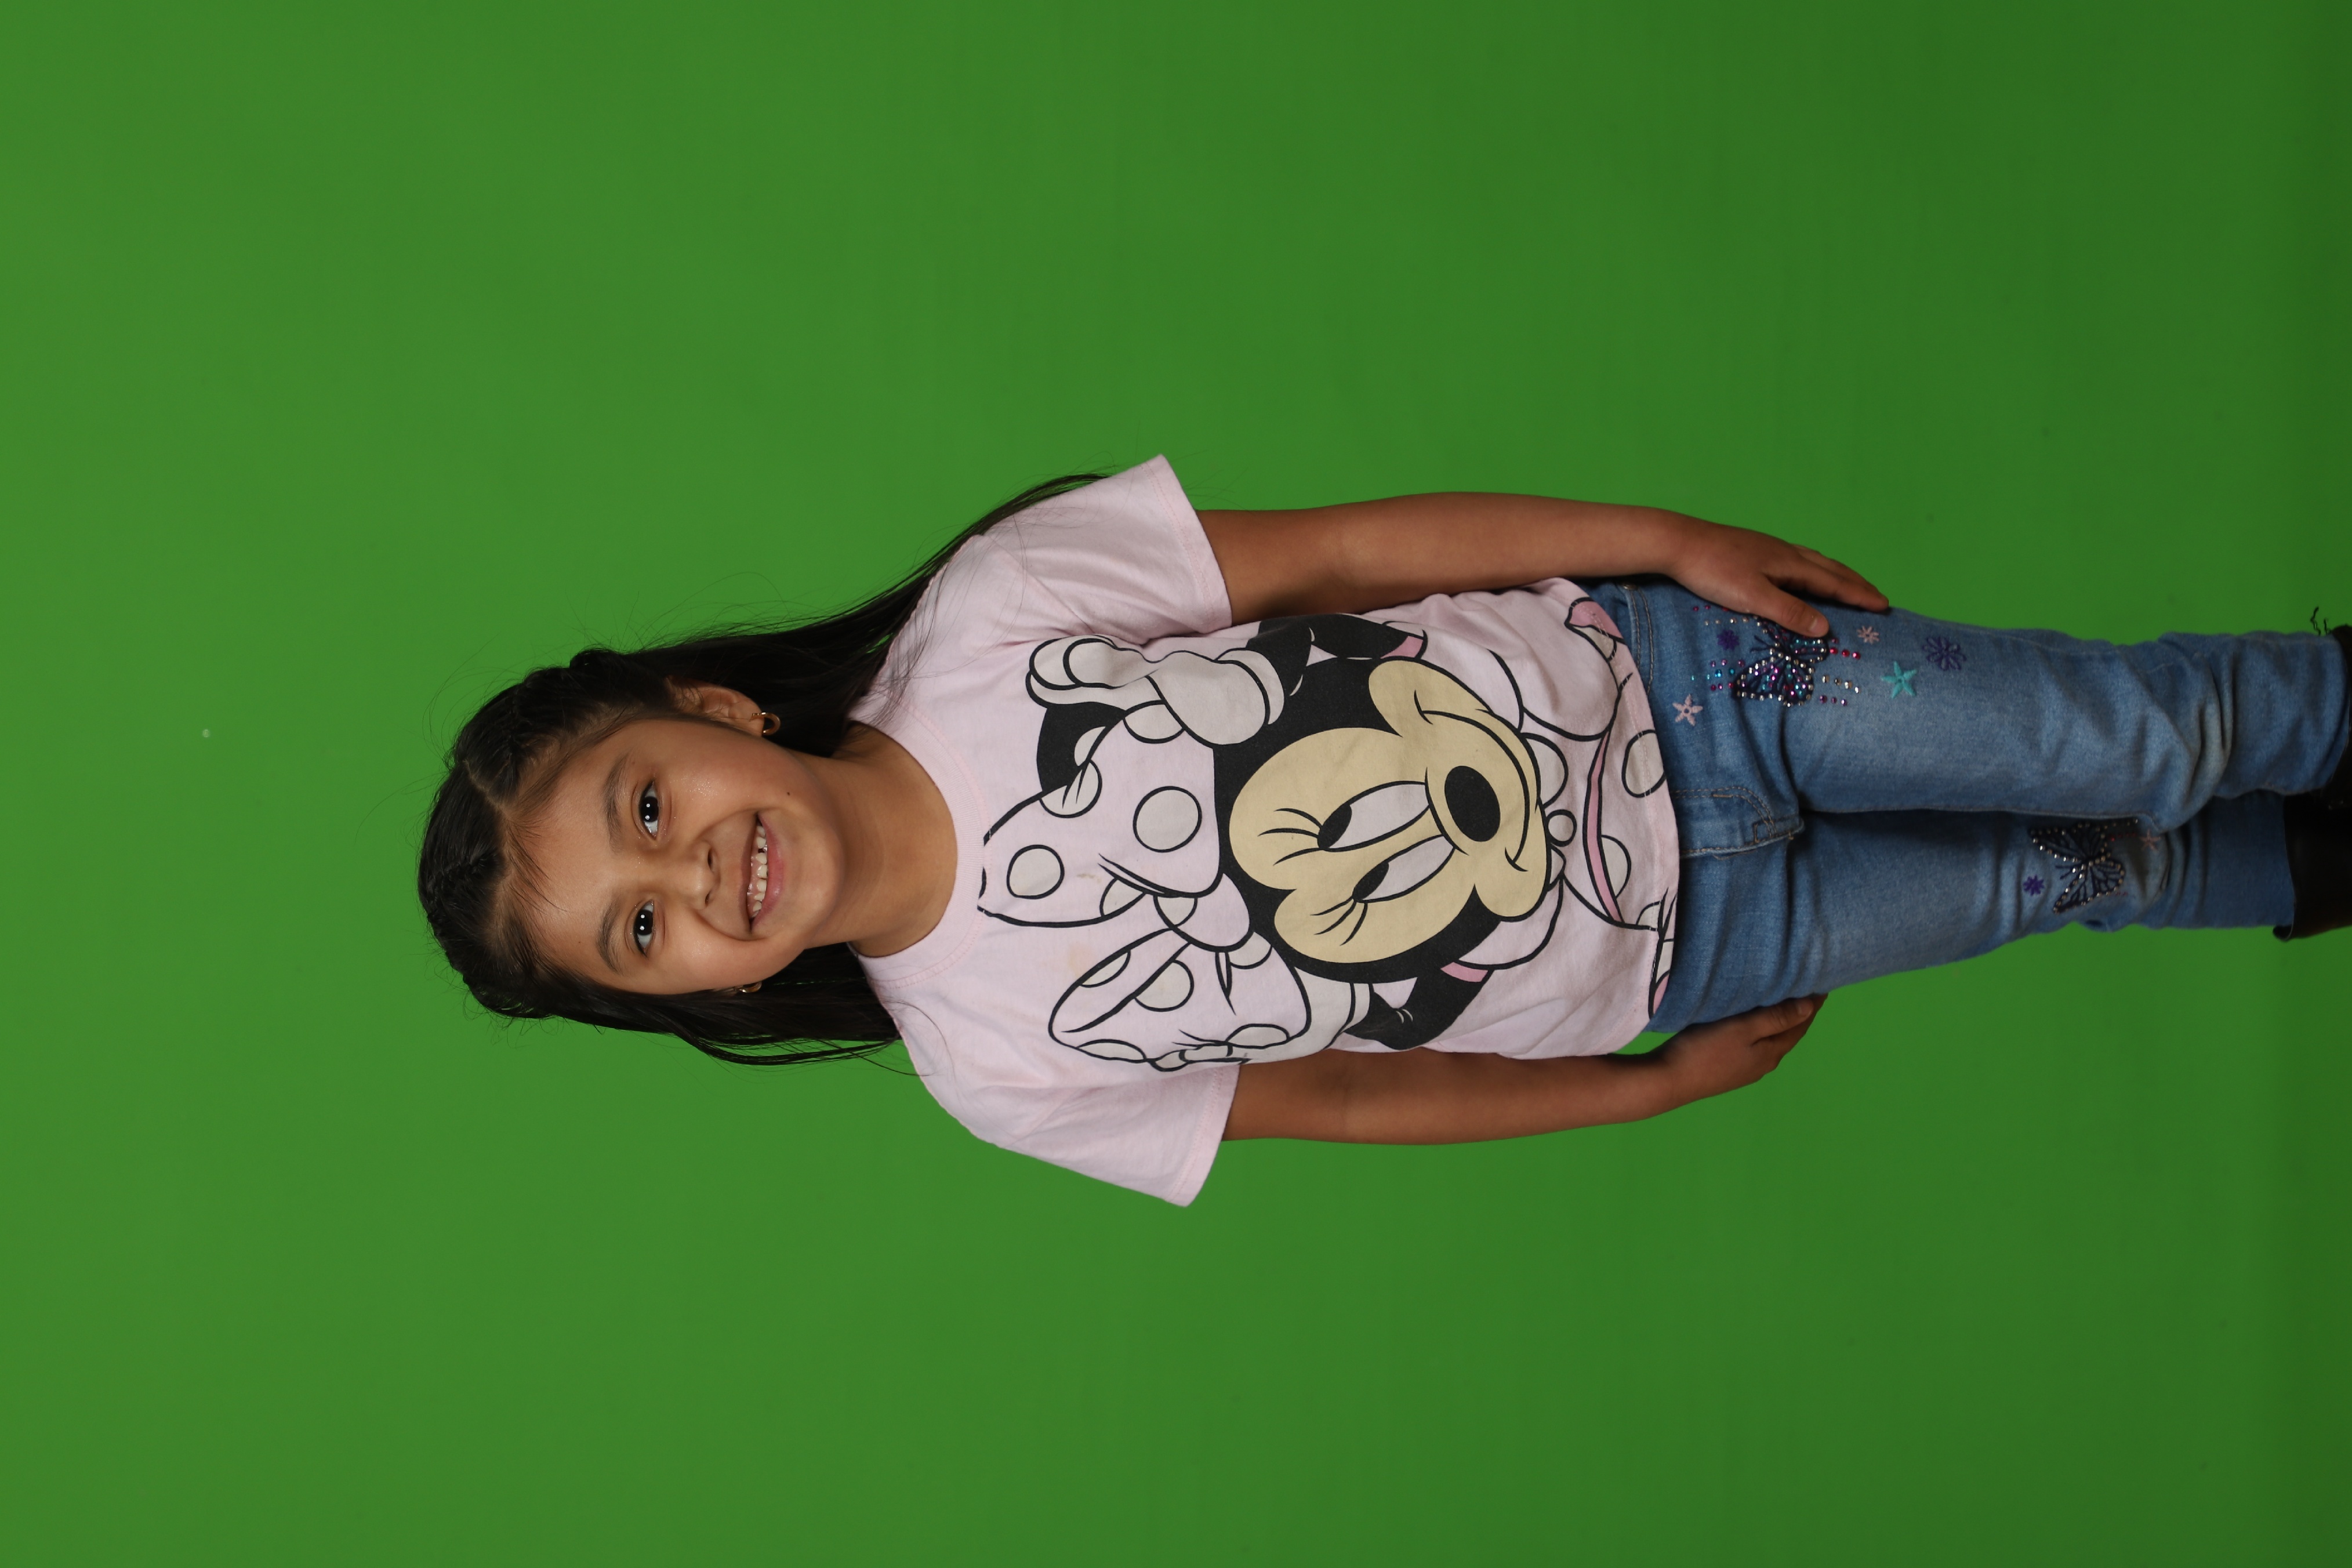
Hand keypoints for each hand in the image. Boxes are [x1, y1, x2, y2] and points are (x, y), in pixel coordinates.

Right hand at [1655, 994, 1824, 1105]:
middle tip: (1806, 990)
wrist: (1669, 1080)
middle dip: (1798, 1014)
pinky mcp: (1727, 1071)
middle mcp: (1763, 1064)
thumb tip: (1811, 1006)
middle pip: (1787, 1035)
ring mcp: (1745, 1070)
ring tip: (1781, 1003)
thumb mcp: (1743, 1028)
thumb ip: (1776, 1018)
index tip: (1822, 985)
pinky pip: (1753, 1047)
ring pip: (1770, 1042)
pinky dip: (1761, 1032)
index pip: (1799, 1025)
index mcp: (1771, 1053)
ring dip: (1779, 1024)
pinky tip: (1751, 1027)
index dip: (1811, 1006)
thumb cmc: (1705, 1049)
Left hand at [1663, 517, 1887, 636]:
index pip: (1834, 582)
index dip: (1859, 595)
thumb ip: (1789, 612)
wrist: (1676, 543)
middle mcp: (1785, 552)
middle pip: (1830, 568)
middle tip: (1877, 596)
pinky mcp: (1753, 550)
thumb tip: (1825, 628)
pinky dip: (1812, 571)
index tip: (1883, 605)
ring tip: (1848, 585)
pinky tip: (1802, 576)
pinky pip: (1796, 561)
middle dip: (1855, 584)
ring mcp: (1769, 549)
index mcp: (1790, 563)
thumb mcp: (1753, 597)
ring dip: (1835, 575)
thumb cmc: (1713, 571)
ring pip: (1813, 562)